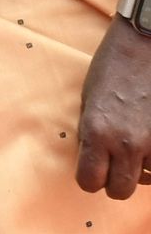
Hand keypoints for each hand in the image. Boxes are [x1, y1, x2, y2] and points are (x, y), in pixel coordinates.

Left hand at [78, 19, 150, 197]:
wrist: (146, 43)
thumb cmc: (114, 67)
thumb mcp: (89, 102)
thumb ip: (91, 135)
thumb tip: (96, 160)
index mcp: (96, 133)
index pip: (89, 183)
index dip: (91, 179)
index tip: (96, 170)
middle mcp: (126, 142)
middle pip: (120, 190)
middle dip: (117, 181)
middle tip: (120, 165)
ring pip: (150, 179)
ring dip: (145, 169)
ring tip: (142, 147)